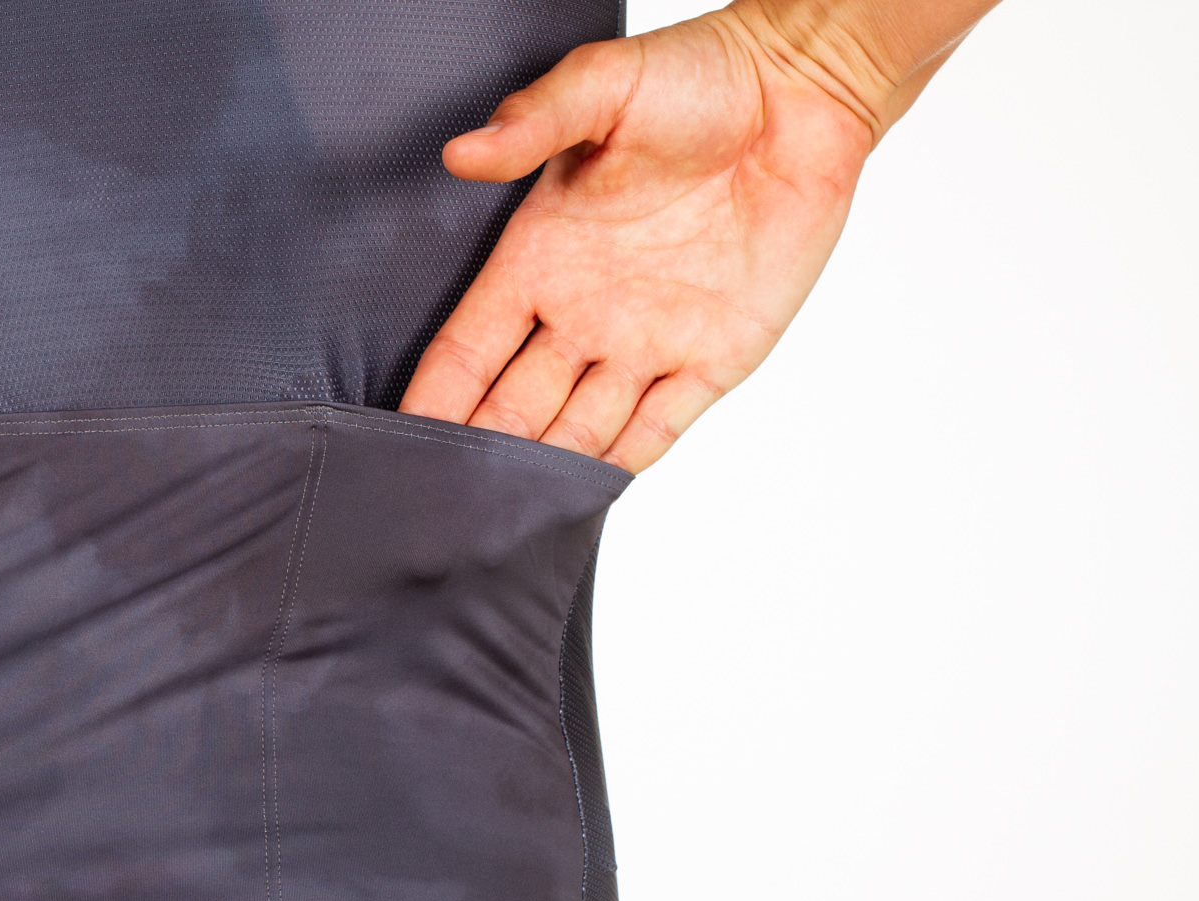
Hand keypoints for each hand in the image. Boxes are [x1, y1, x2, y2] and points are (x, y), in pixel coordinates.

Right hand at [400, 2, 936, 471]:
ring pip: (578, 431)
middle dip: (479, 457)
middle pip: (513, 408)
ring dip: (543, 475)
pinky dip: (620, 467)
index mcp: (539, 260)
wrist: (801, 92)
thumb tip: (463, 152)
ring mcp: (646, 341)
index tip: (397, 446)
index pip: (466, 351)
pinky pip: (657, 429)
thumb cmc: (697, 77)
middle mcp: (582, 314)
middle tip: (441, 514)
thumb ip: (533, 124)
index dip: (432, 400)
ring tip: (502, 524)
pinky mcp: (713, 356)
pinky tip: (583, 502)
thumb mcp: (602, 88)